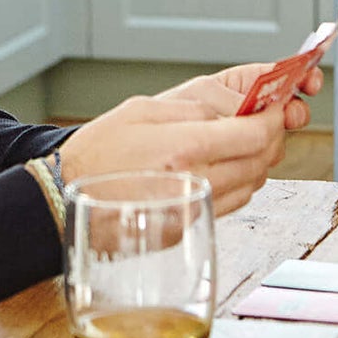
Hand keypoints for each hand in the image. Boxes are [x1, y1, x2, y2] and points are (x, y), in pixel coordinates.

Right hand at [58, 63, 321, 216]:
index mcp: (184, 149)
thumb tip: (235, 110)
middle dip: (271, 137)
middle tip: (266, 120)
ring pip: (252, 184)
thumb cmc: (96, 153)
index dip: (273, 118)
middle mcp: (195, 184)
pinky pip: (232, 203)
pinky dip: (240, 183)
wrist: (61, 203)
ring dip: (259, 161)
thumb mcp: (142, 109)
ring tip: (244, 141)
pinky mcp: (189, 229)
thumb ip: (194, 108)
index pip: (254, 134)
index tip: (275, 107)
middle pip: (261, 161)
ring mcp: (193, 212)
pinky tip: (225, 167)